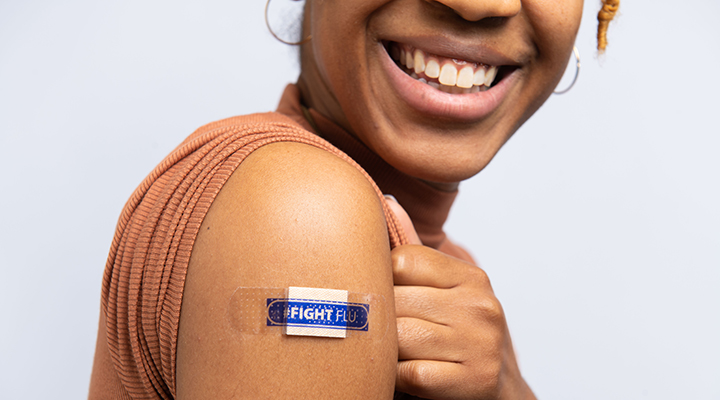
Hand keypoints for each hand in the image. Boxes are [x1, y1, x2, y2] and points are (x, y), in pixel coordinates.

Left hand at [386, 198, 534, 399]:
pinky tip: (405, 374)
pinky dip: (398, 376)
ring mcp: (480, 343)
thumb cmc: (461, 335)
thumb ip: (415, 253)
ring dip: (387, 349)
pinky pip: (410, 373)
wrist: (501, 392)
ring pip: (400, 337)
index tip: (388, 297)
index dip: (385, 281)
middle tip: (380, 329)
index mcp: (471, 277)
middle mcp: (480, 306)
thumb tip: (387, 203)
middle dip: (381, 319)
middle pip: (397, 300)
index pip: (403, 261)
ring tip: (392, 351)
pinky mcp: (473, 379)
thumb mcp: (446, 291)